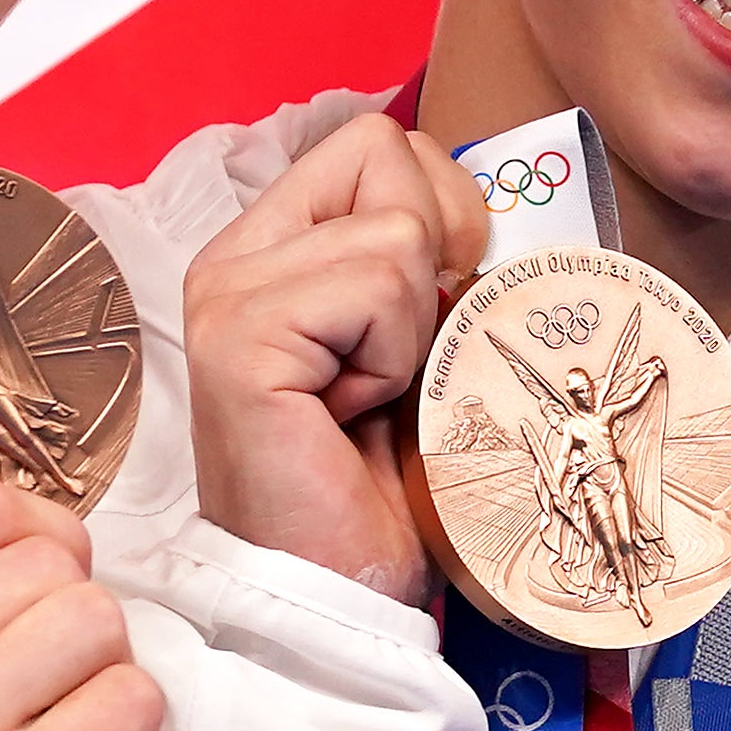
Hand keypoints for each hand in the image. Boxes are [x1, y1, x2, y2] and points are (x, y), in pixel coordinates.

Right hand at [183, 108, 486, 604]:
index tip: (432, 309)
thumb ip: (436, 262)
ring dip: (413, 328)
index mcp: (275, 244)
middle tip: (402, 353)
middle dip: (433, 247)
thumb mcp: (424, 342)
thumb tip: (503, 206)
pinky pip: (376, 286)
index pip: (379, 142)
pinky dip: (392, 359)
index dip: (442, 208)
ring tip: (369, 398)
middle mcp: (236, 253)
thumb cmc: (386, 480)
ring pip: (396, 229)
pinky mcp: (238, 337)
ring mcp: (227, 291)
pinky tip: (349, 415)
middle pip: (384, 150)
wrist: (343, 587)